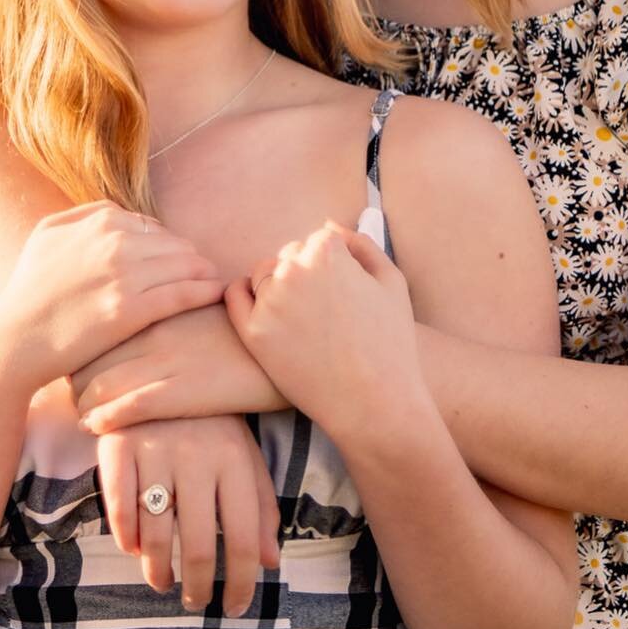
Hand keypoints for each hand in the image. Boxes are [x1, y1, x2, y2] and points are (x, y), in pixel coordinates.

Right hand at [0, 203, 224, 394]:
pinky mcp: (131, 310)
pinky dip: (204, 291)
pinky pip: (183, 293)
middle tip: (203, 271)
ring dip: (204, 271)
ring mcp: (123, 275)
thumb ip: (83, 215)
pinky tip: (215, 293)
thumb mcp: (46, 234)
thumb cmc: (29, 290)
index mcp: (99, 221)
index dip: (165, 245)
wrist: (15, 340)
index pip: (151, 226)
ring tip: (214, 281)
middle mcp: (114, 242)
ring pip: (185, 265)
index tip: (174, 260)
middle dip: (189, 257)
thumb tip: (119, 214)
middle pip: (174, 243)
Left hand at [73, 306, 285, 433]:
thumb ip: (173, 305)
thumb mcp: (205, 305)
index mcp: (160, 305)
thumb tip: (148, 309)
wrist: (288, 351)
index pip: (99, 321)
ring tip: (79, 413)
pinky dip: (103, 418)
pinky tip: (94, 426)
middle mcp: (155, 330)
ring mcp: (165, 362)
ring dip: (81, 402)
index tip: (74, 359)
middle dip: (73, 375)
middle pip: (91, 351)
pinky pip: (125, 407)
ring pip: (99, 383)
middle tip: (67, 391)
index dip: (80, 344)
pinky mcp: (179, 393)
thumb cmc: (248, 329)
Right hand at [97, 418, 281, 616]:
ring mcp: (154, 449)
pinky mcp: (117, 445)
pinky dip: (126, 538)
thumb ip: (260, 507)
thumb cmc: (210, 421)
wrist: (159, 365)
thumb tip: (270, 563)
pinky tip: (134, 549)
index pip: (244, 535)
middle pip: (199, 543)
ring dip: (158, 570)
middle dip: (198, 586)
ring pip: (155, 534)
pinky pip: (119, 508)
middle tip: (195, 601)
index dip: (242, 581)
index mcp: (234, 458)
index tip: (234, 607)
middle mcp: (196, 455)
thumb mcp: (243, 454)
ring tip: (163, 581)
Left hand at [224, 222, 423, 444]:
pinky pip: (236, 296)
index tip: (344, 292)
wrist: (374, 403)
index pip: (319, 240)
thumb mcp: (392, 282)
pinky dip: (244, 294)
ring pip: (264, 274)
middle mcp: (294, 269)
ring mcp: (270, 300)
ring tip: (305, 319)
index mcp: (328, 251)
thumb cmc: (390, 343)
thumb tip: (329, 225)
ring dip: (278, 286)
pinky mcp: (253, 332)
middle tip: (325, 311)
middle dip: (305, 274)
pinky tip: (262, 309)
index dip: (333, 265)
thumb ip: (361, 244)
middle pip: (290, 255)